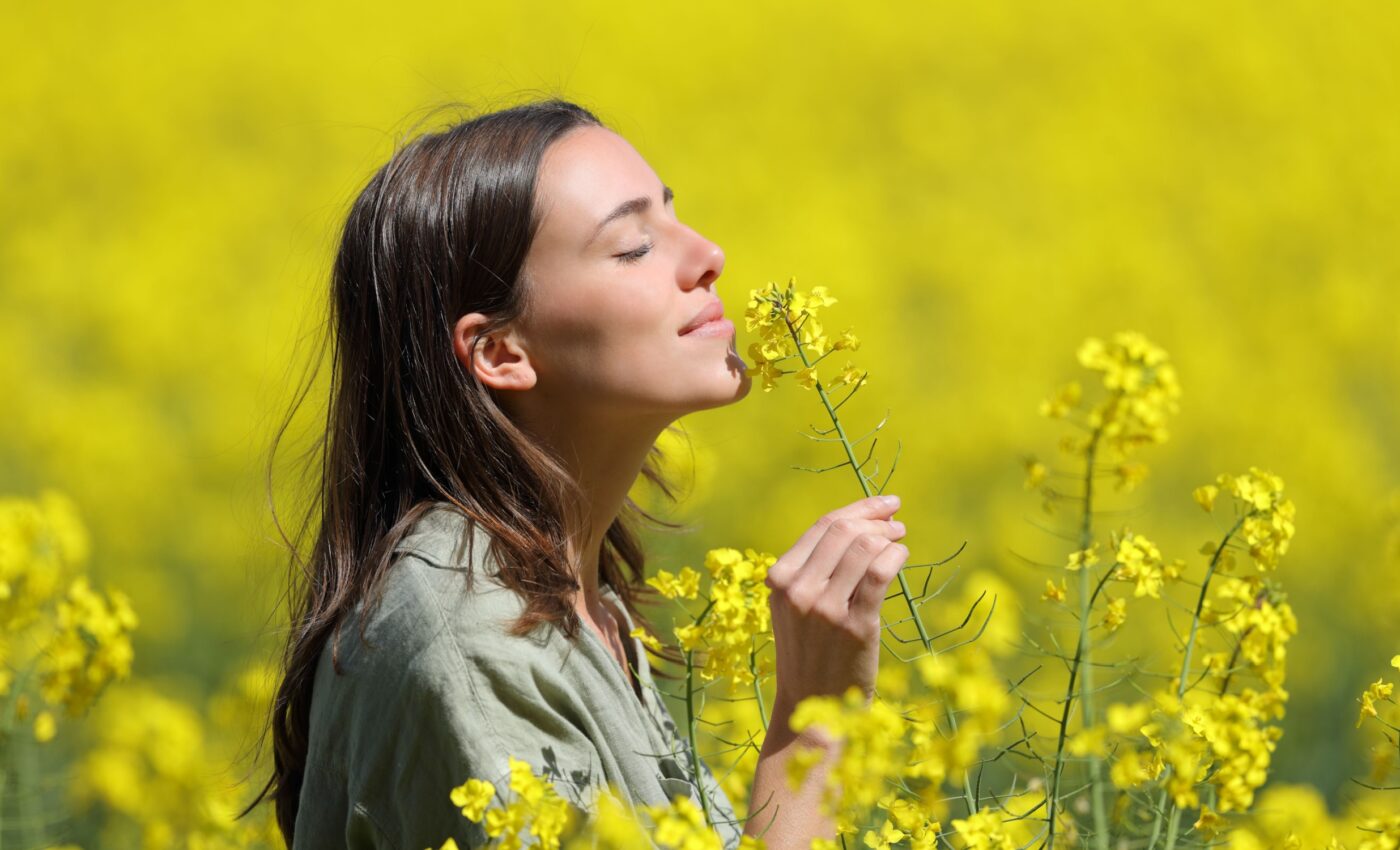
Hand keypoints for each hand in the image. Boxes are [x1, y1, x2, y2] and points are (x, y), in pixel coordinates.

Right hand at [764, 494, 908, 725]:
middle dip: (876, 518)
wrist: (812, 708)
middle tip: (897, 522)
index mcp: (779, 579)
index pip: (822, 526)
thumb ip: (813, 568)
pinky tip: (901, 556)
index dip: (859, 508)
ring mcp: (825, 609)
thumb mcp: (795, 607)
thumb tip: (859, 523)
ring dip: (889, 537)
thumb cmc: (810, 653)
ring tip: (899, 540)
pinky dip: (896, 555)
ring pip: (864, 547)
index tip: (883, 504)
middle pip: (844, 530)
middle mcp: (797, 590)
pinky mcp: (854, 626)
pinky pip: (879, 572)